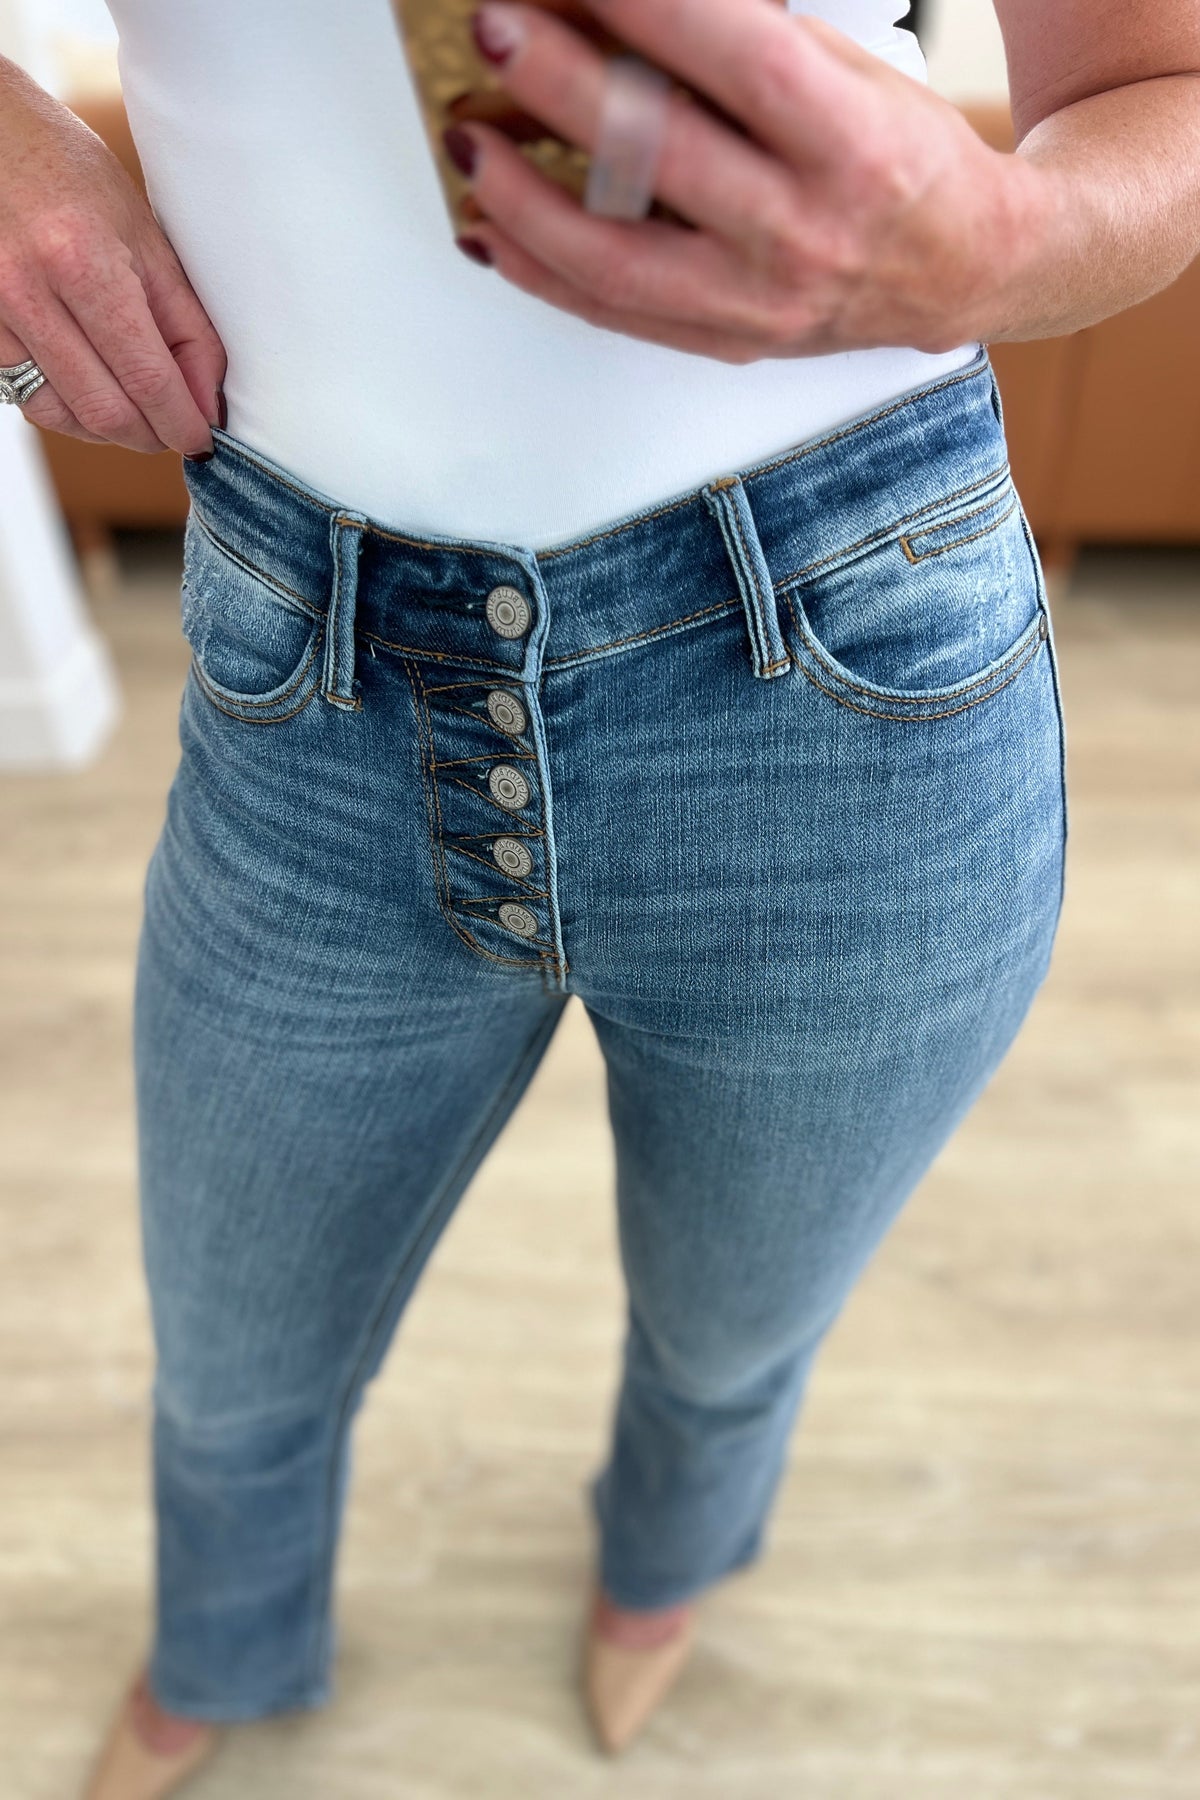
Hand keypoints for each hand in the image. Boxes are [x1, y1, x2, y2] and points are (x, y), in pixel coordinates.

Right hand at [0, 57, 223, 452]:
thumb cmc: (70, 173)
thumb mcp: (143, 236)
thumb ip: (184, 324)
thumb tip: (206, 402)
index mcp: (82, 262)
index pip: (146, 378)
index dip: (182, 422)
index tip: (202, 440)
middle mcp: (28, 291)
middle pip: (104, 410)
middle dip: (150, 435)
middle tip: (175, 431)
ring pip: (61, 415)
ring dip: (109, 432)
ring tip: (137, 414)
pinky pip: (27, 397)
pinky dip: (69, 411)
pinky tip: (93, 393)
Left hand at [445, 0, 1046, 361]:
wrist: (961, 269)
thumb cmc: (903, 161)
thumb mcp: (850, 75)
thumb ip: (748, 47)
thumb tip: (624, 15)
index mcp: (851, 144)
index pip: (735, 60)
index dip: (647, 8)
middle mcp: (802, 233)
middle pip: (657, 155)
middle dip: (560, 84)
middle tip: (495, 29)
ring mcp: (758, 303)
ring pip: (615, 257)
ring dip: (524, 197)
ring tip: (469, 142)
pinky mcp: (727, 343)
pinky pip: (613, 313)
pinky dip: (541, 271)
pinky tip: (492, 228)